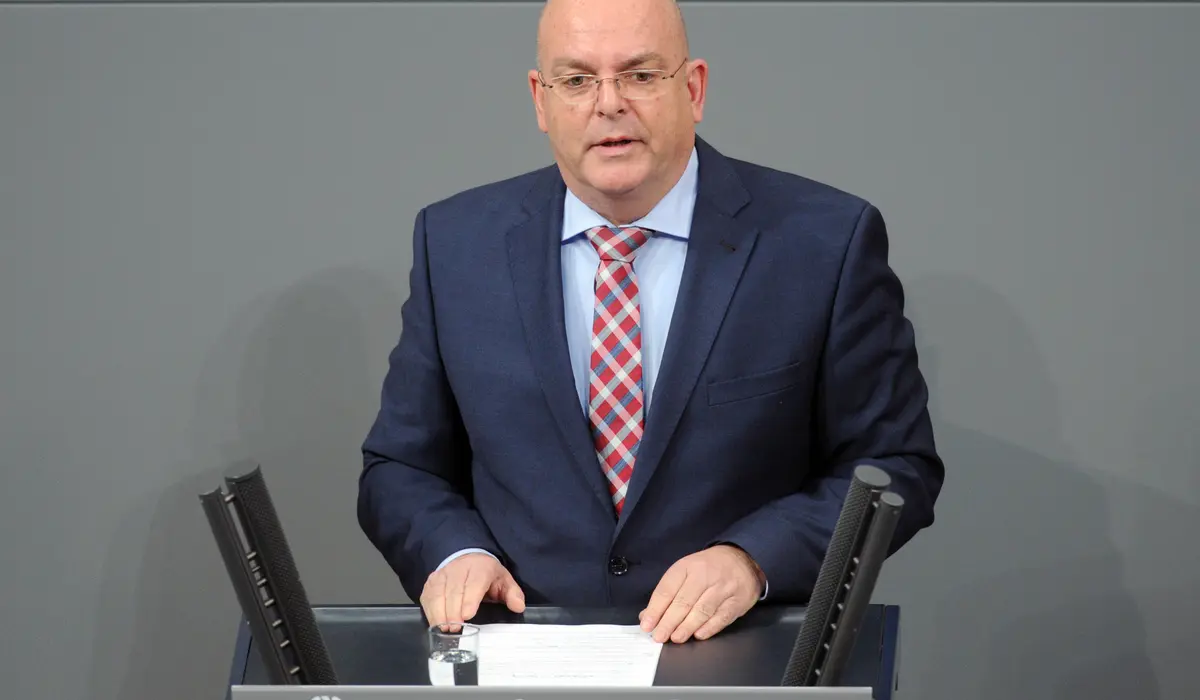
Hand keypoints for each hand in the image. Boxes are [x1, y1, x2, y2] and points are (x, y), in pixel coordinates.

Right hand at [420, 553, 524, 630]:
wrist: (467, 557)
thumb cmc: (486, 574)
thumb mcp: (503, 580)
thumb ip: (512, 594)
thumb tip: (518, 606)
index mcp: (481, 567)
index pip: (474, 583)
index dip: (470, 599)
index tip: (467, 615)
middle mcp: (459, 569)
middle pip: (454, 590)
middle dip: (453, 611)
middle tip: (456, 628)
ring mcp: (443, 574)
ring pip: (438, 593)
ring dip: (440, 612)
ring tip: (445, 629)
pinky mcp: (431, 582)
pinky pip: (428, 596)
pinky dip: (430, 611)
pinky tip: (435, 623)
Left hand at [638, 545, 763, 642]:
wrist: (742, 559)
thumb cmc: (709, 568)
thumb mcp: (686, 571)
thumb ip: (668, 593)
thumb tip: (648, 616)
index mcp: (687, 566)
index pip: (667, 589)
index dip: (655, 609)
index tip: (647, 624)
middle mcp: (705, 575)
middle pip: (683, 601)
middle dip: (668, 622)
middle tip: (659, 636)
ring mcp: (723, 588)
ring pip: (702, 610)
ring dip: (686, 627)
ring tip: (676, 638)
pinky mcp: (737, 600)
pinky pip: (721, 617)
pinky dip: (709, 628)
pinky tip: (698, 635)